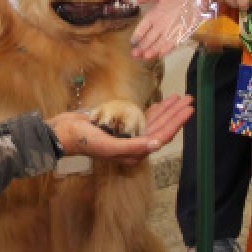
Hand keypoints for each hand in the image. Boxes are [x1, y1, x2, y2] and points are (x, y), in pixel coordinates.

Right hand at [47, 93, 193, 164]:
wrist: (63, 133)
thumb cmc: (83, 140)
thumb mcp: (107, 145)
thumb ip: (132, 146)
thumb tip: (156, 144)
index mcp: (134, 152)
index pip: (161, 136)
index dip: (176, 122)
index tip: (188, 109)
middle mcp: (134, 145)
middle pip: (161, 128)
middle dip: (175, 114)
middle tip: (189, 99)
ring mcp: (128, 135)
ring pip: (153, 122)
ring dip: (166, 110)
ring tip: (179, 98)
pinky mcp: (120, 125)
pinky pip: (142, 118)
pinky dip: (152, 110)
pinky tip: (160, 103)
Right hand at [130, 0, 197, 59]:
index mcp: (154, 14)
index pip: (143, 27)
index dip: (137, 34)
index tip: (132, 41)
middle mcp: (160, 25)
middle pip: (149, 38)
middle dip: (141, 46)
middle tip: (134, 54)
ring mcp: (170, 31)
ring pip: (158, 43)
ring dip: (152, 50)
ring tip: (144, 57)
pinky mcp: (180, 34)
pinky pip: (172, 43)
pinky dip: (166, 49)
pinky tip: (160, 54)